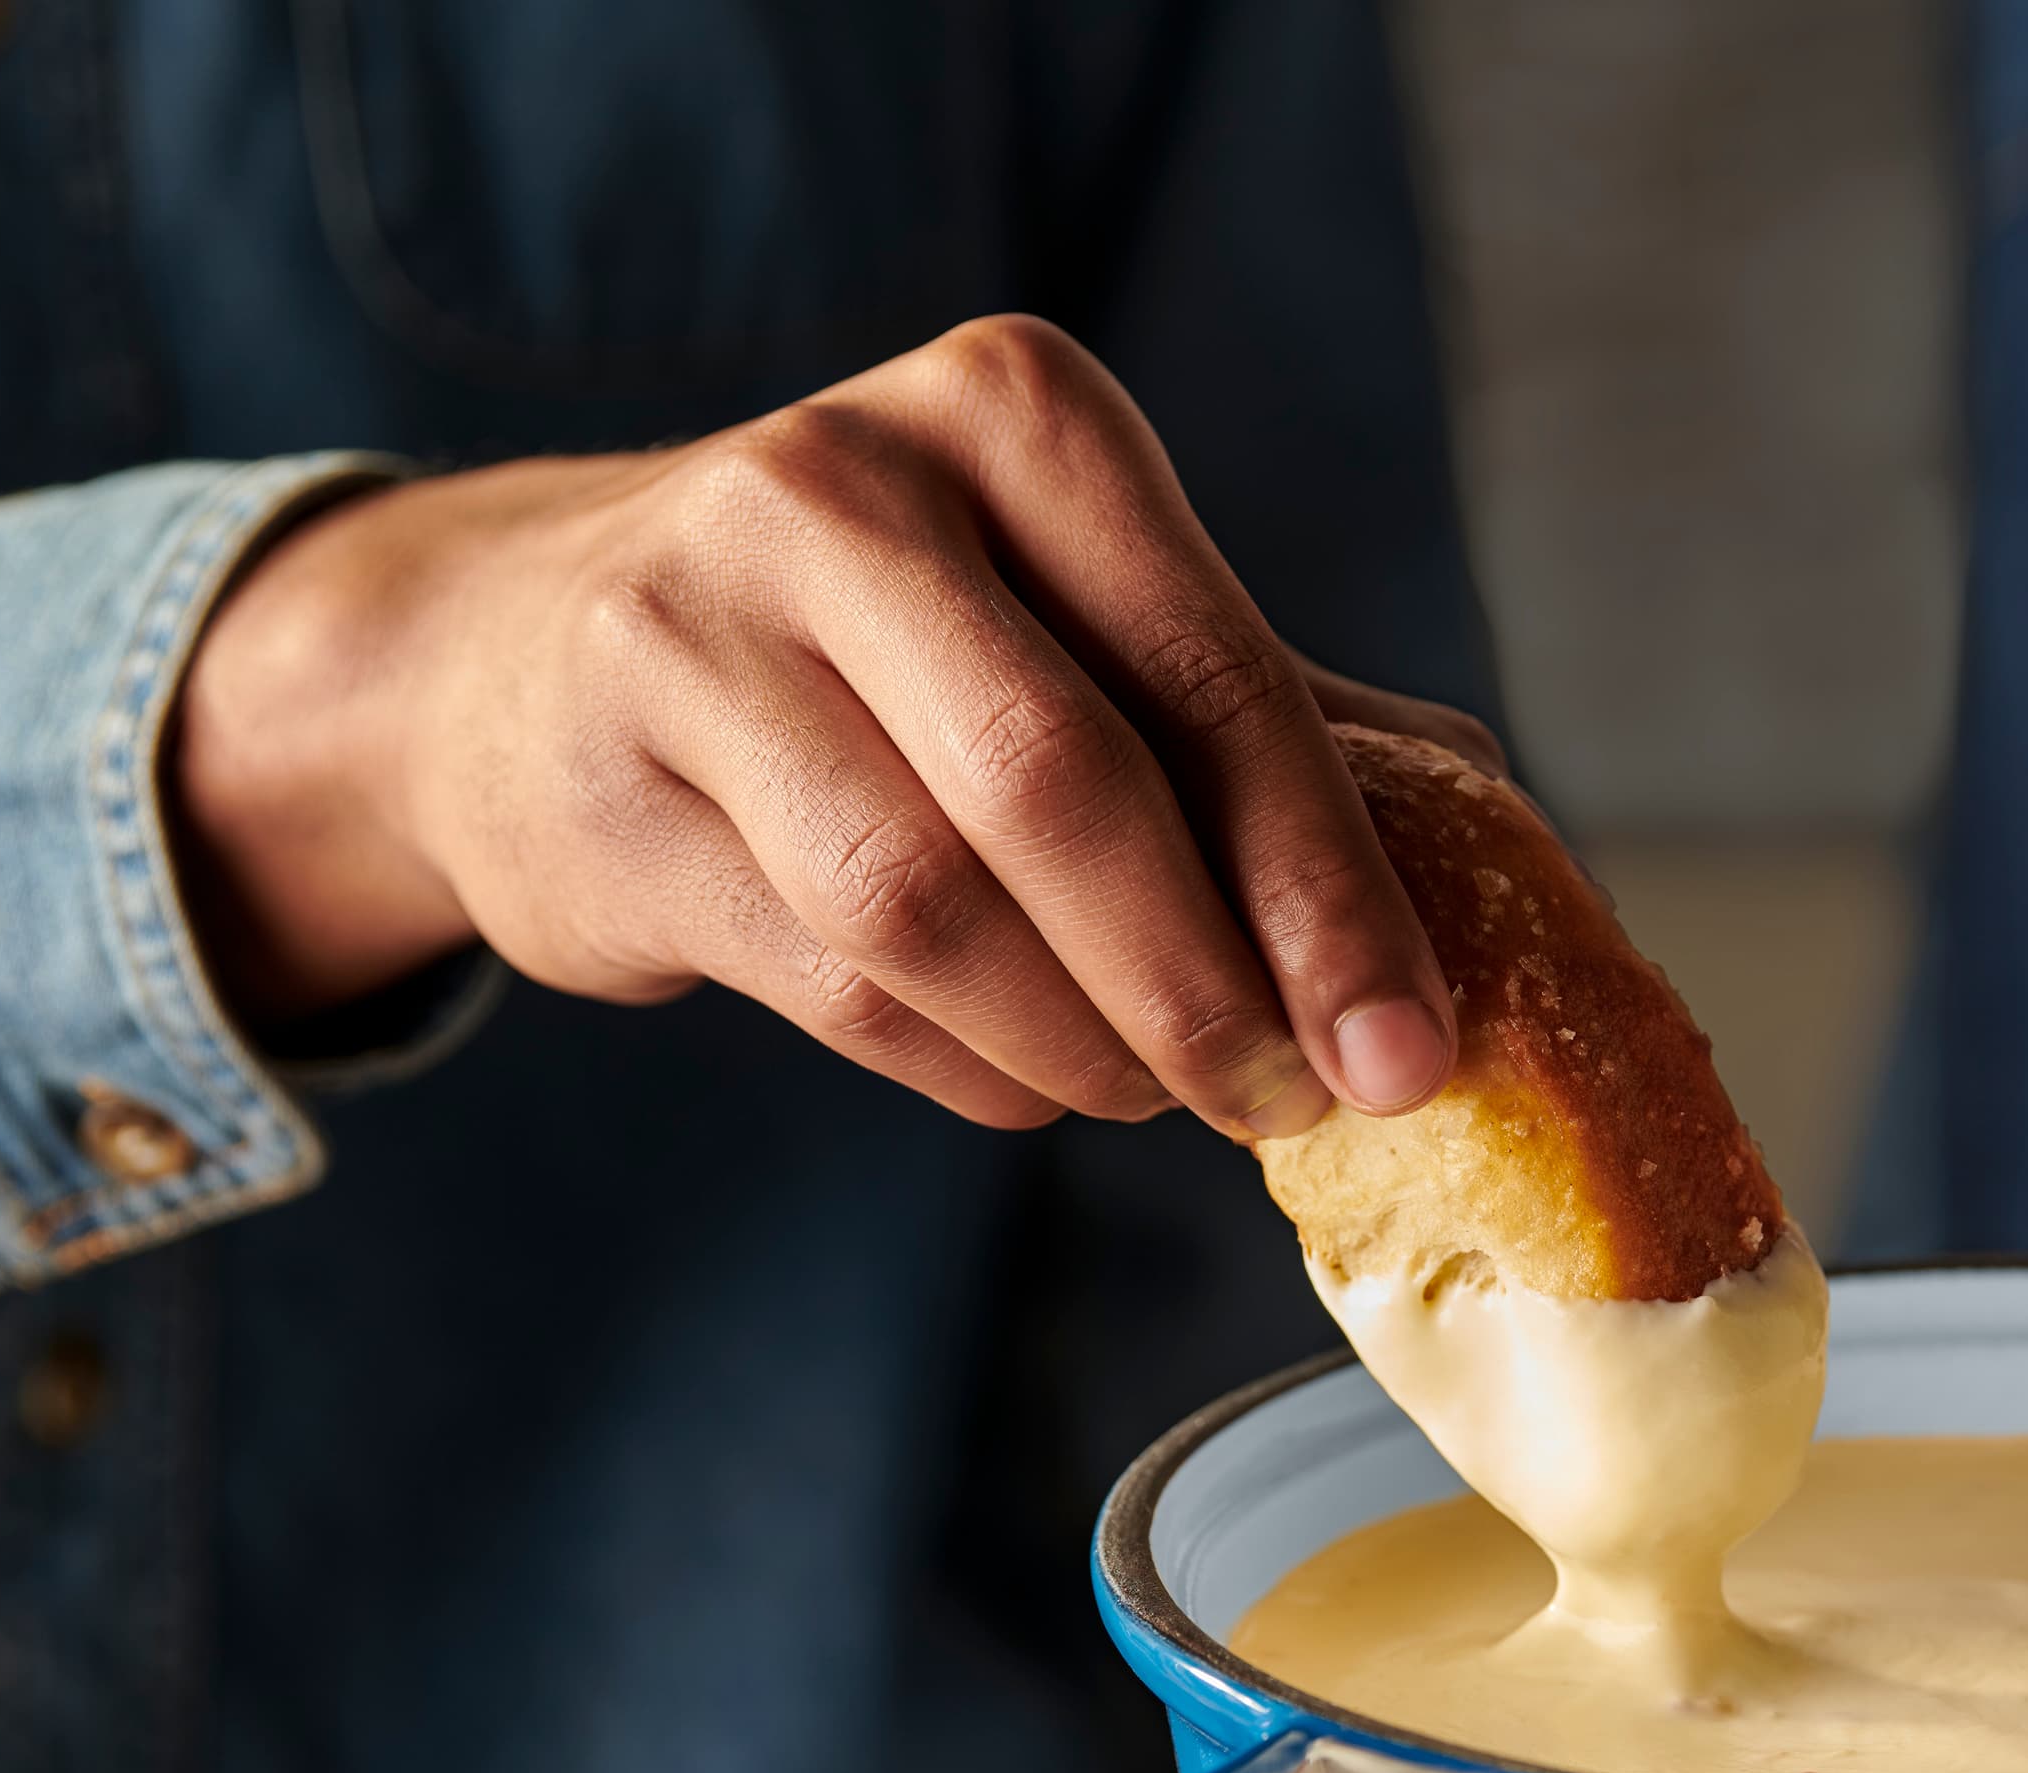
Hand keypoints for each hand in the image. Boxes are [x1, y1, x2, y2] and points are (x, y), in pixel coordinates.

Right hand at [168, 314, 1496, 1138]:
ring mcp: (690, 631)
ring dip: (1079, 1047)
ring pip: (929, 909)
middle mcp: (839, 486)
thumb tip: (1507, 883)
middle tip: (1288, 1105)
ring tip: (1153, 1092)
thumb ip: (1270, 716)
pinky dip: (969, 1068)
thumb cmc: (882, 643)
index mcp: (1014, 412)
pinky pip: (837, 989)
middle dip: (1207, 985)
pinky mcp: (603, 793)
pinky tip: (1025, 1073)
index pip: (1212, 670)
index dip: (1327, 886)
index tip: (1410, 1050)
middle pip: (1062, 786)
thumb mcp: (1075, 604)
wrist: (520, 656)